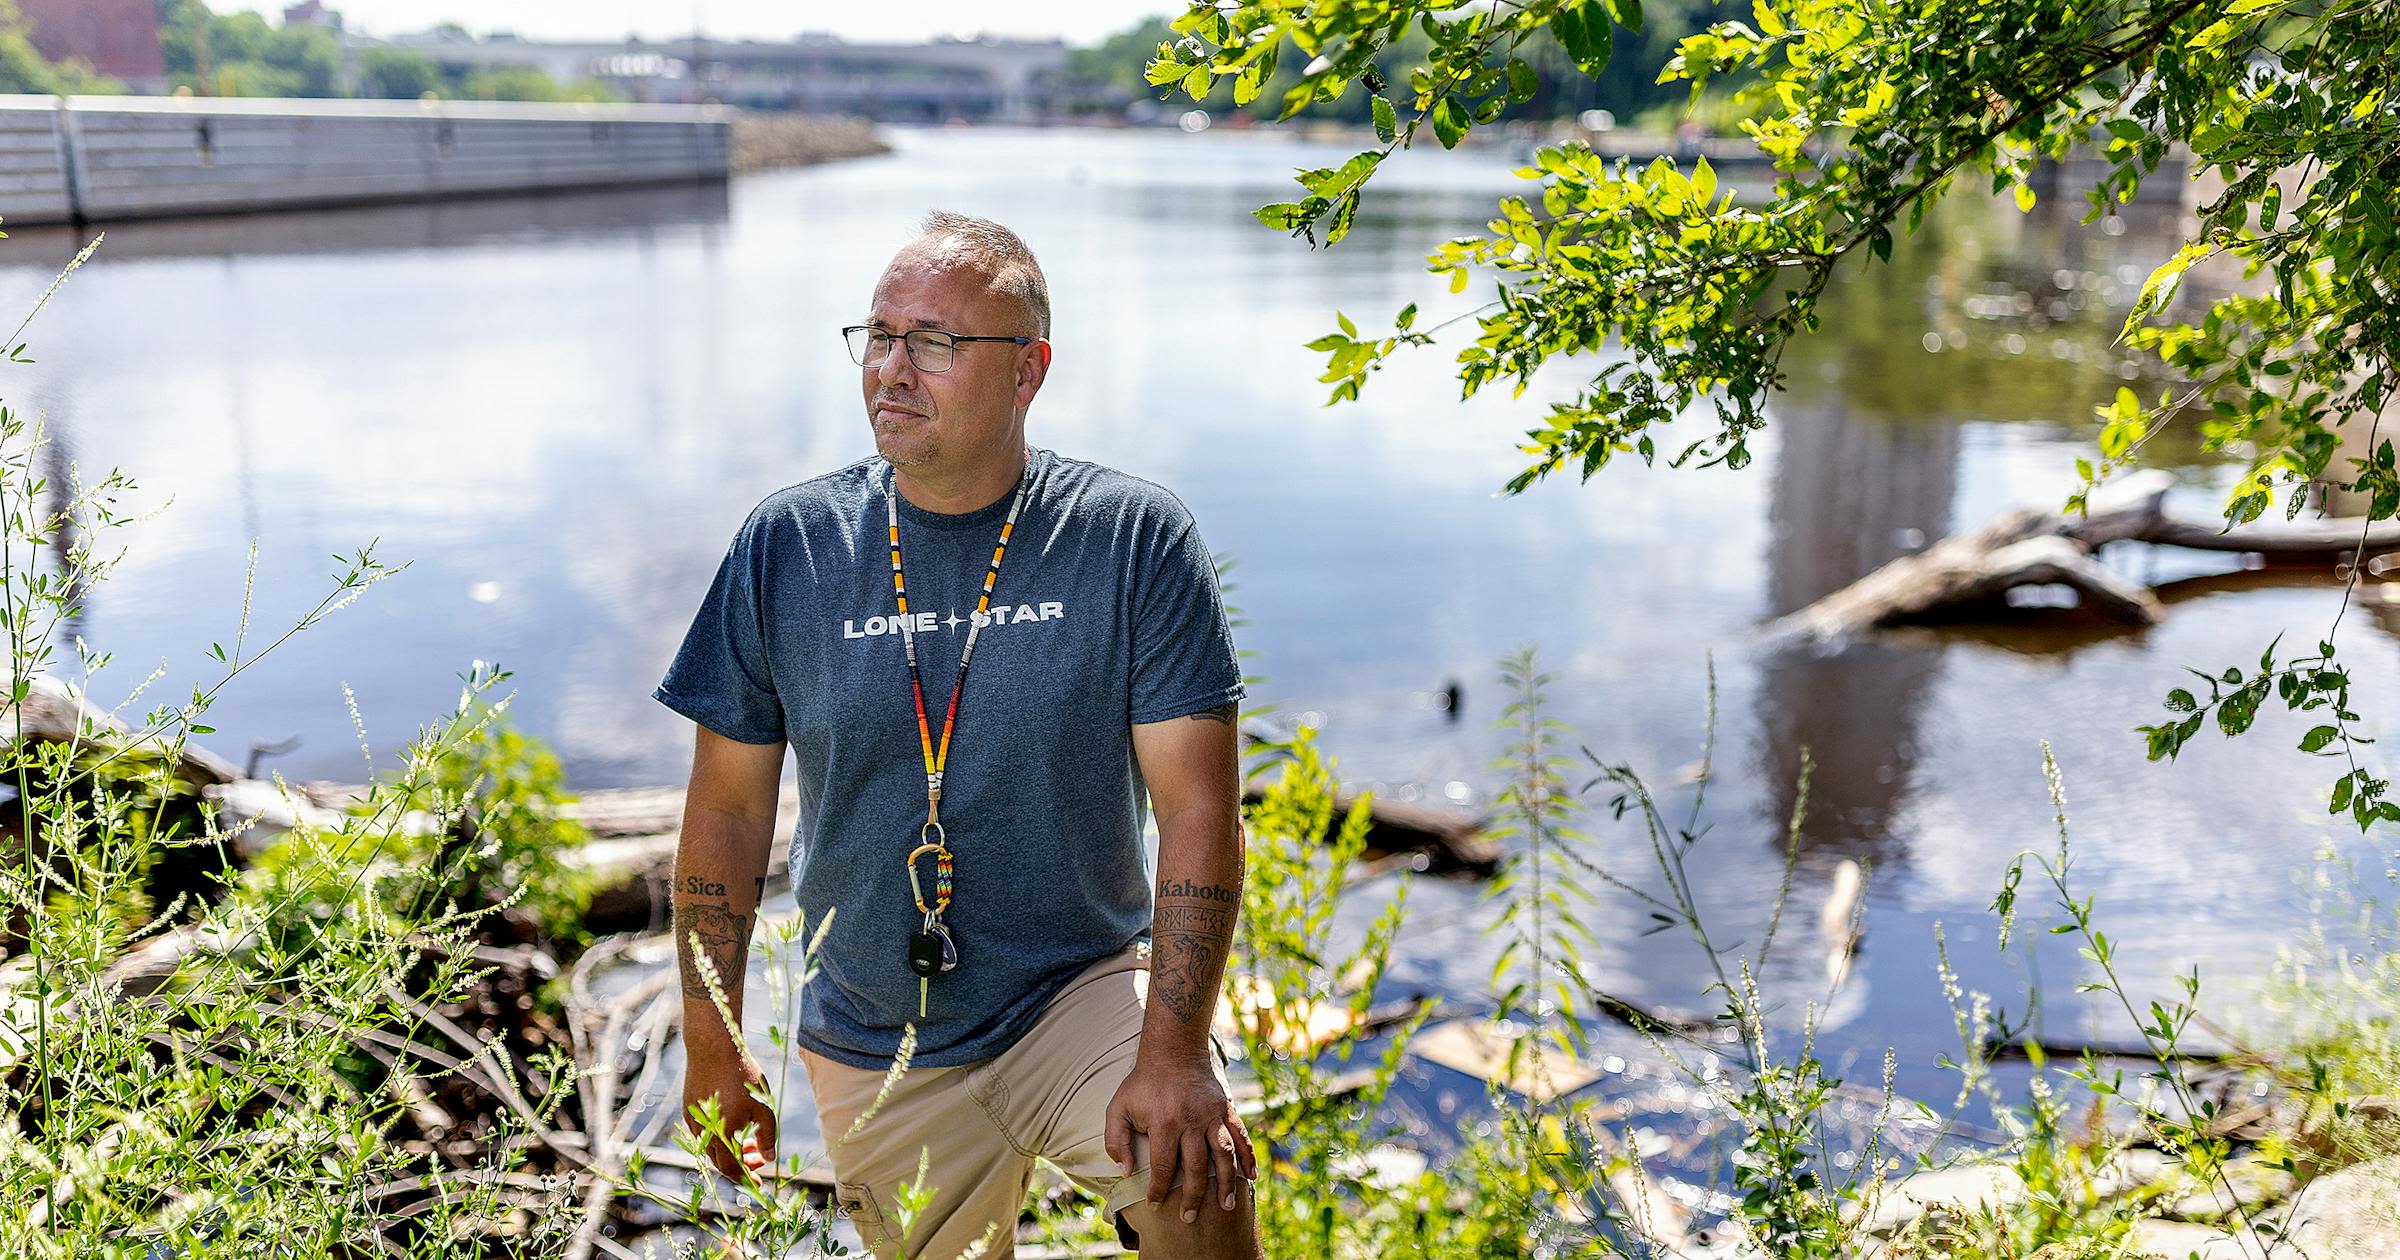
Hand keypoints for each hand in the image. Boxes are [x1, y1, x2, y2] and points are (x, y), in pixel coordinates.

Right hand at [683, 1049, 775, 1179]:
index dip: (746, 1178)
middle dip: (741, 1164)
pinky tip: (733, 1125)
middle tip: (758, 1160)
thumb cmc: (742, 1076)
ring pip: (712, 1147)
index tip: (758, 1183)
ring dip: (731, 1150)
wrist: (712, 1049)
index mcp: (723, 1134)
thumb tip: (769, 1158)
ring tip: (750, 1142)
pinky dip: (719, 1137)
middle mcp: (705, 1132)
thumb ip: (767, 1135)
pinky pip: (703, 1133)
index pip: (732, 1168)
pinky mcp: (688, 1110)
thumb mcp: (762, 1105)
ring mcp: (694, 1121)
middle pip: (721, 1160)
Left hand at [1103, 1053, 1256, 1223]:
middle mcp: (1191, 1121)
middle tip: (1189, 1218)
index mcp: (1164, 1122)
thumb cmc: (1143, 1082)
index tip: (1155, 1205)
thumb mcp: (1119, 1106)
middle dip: (1193, 1196)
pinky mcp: (1225, 1108)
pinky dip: (1247, 1156)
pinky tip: (1251, 1177)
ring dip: (1225, 1183)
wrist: (1174, 1049)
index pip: (1163, 1166)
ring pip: (1223, 1155)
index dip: (1159, 1189)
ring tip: (1225, 1207)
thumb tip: (1125, 1170)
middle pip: (1195, 1166)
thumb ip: (1116, 1139)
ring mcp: (1211, 1115)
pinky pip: (1240, 1136)